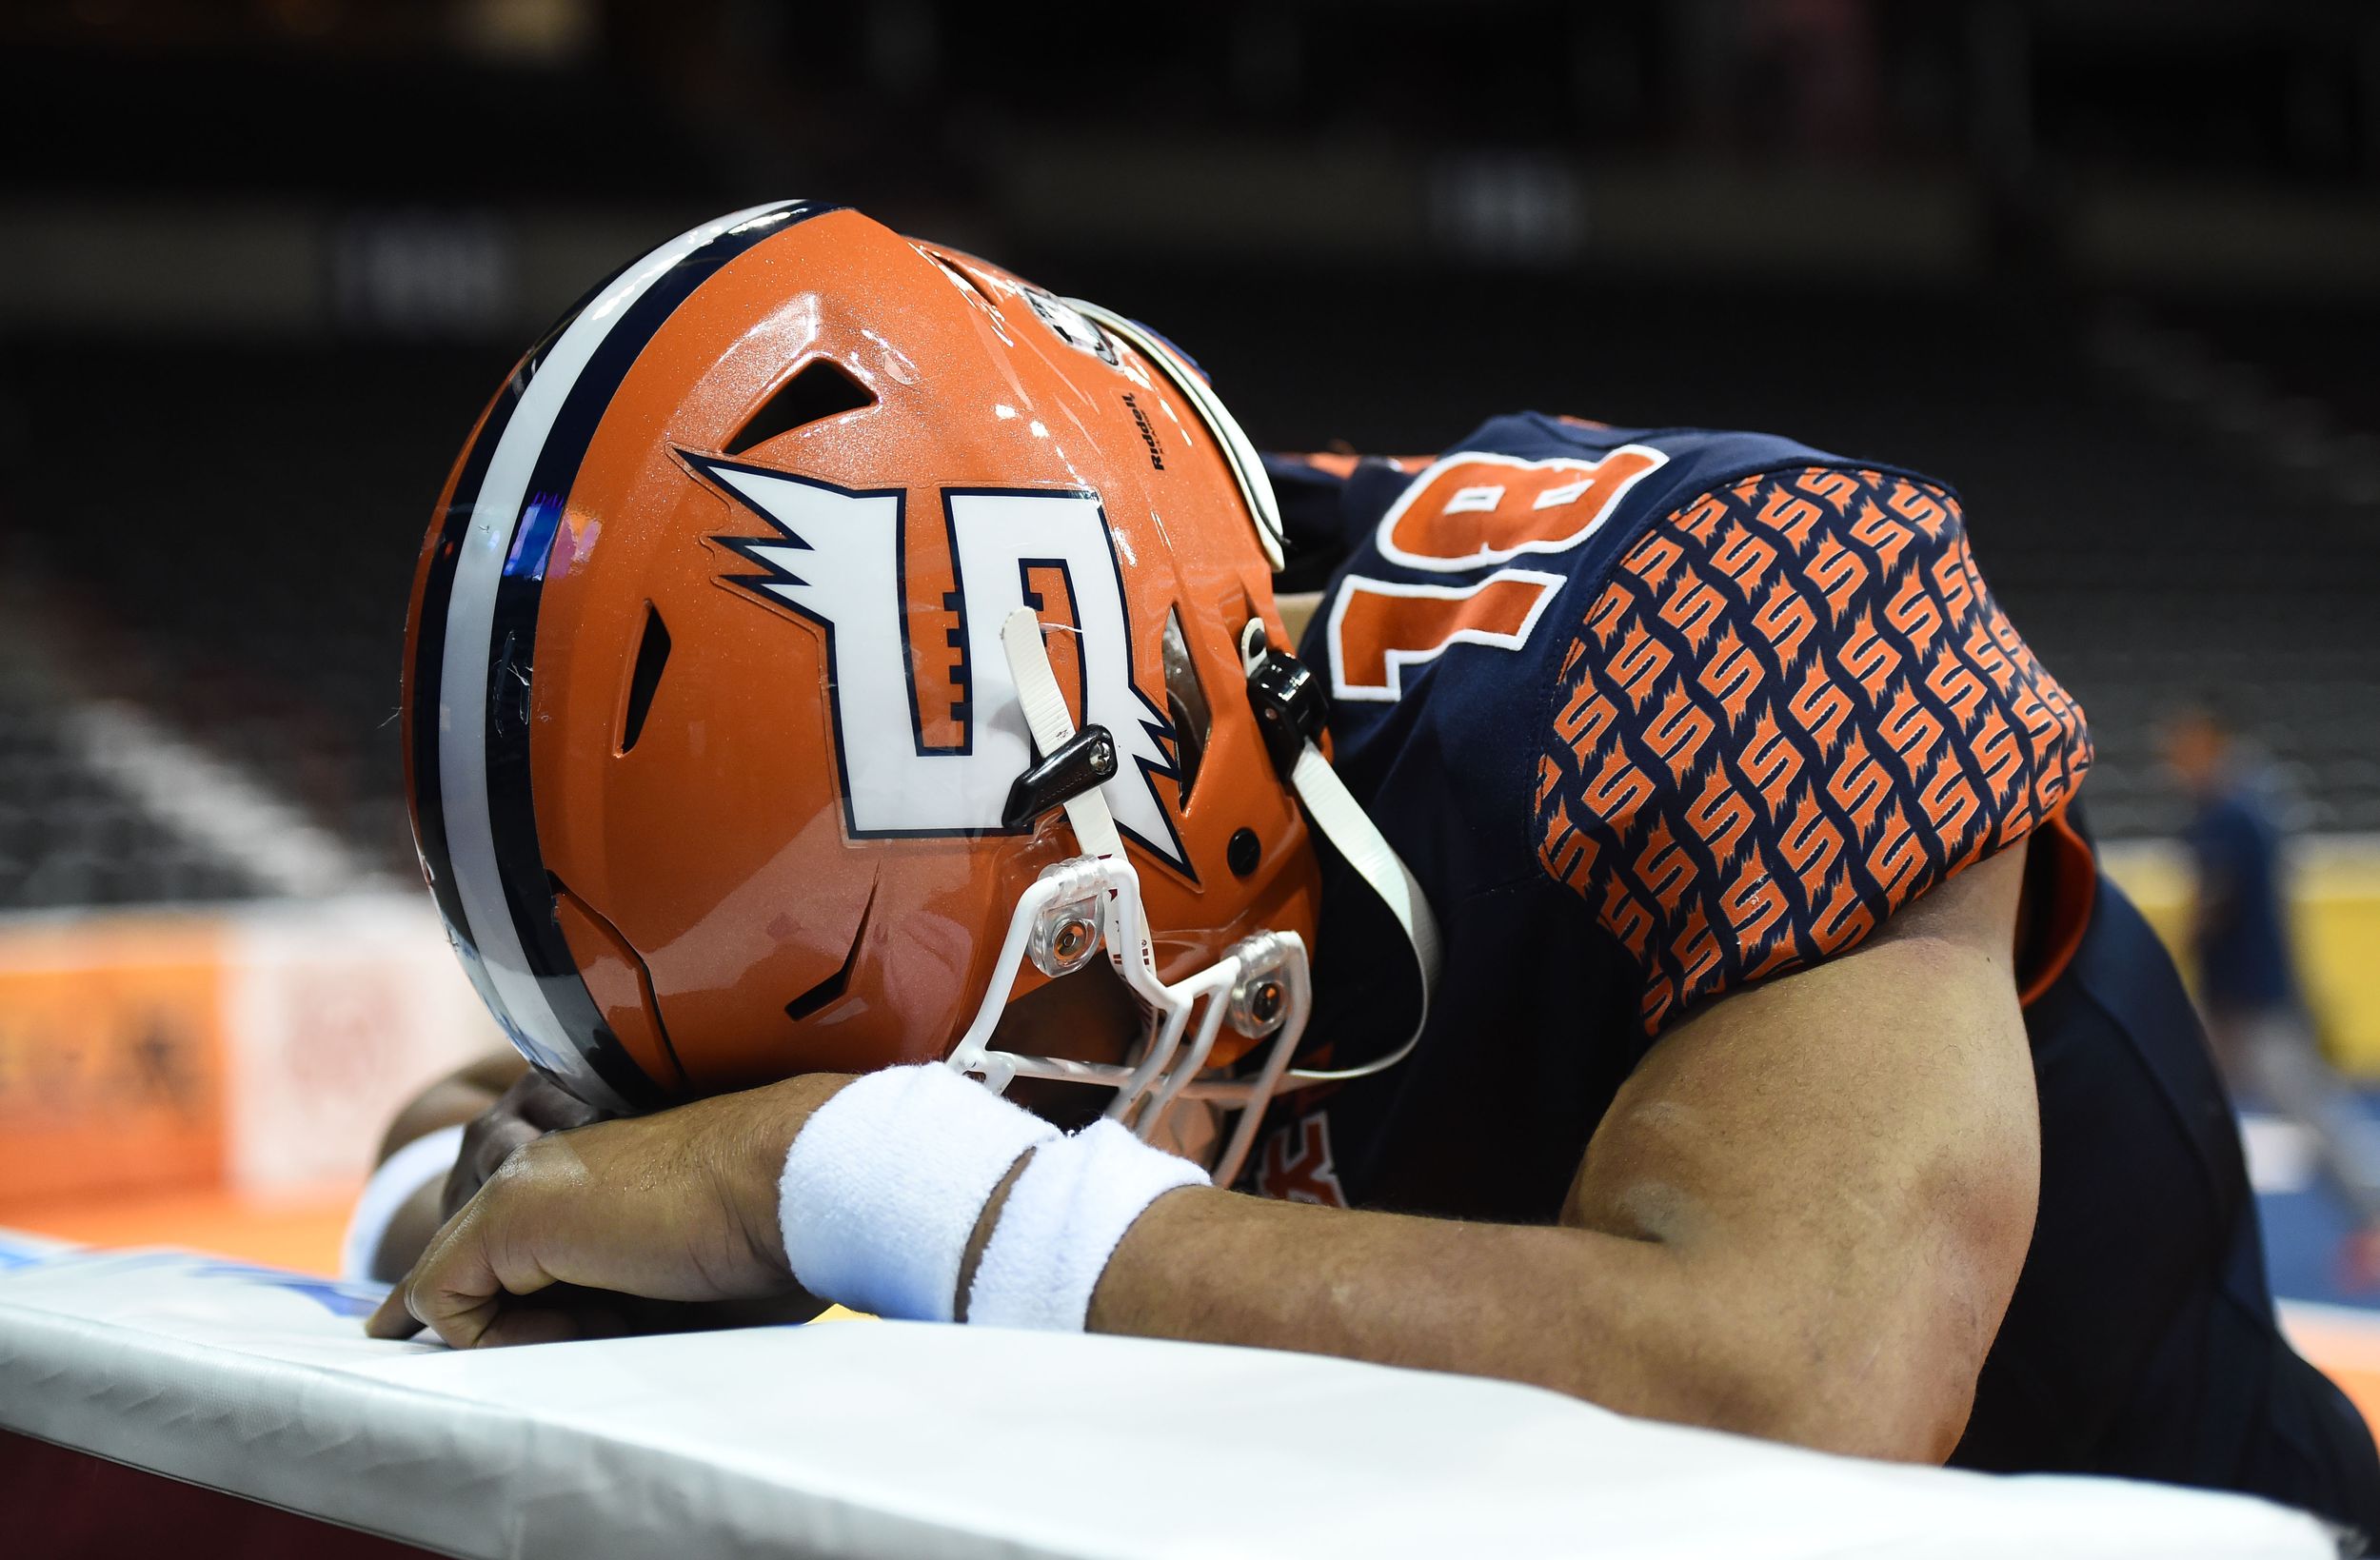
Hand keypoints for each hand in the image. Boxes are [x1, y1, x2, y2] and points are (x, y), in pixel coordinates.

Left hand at [368, 1074, 849, 1347]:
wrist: (796, 1179)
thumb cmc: (773, 1232)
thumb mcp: (678, 1275)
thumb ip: (616, 1295)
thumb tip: (571, 1342)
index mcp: (590, 1169)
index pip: (504, 1251)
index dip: (520, 1311)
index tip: (580, 1323)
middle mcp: (545, 1164)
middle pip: (472, 1270)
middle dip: (516, 1325)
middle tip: (625, 1323)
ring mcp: (522, 1181)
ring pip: (456, 1286)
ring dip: (524, 1332)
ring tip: (622, 1318)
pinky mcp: (509, 1212)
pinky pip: (441, 1299)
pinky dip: (496, 1338)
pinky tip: (587, 1322)